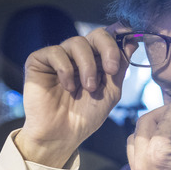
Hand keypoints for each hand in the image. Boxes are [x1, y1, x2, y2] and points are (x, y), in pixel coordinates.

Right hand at [15, 23, 128, 166]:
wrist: (62, 135)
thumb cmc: (85, 117)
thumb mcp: (111, 92)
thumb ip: (120, 67)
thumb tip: (131, 42)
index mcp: (96, 61)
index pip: (109, 38)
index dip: (120, 34)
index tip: (130, 38)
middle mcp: (78, 55)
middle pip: (97, 34)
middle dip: (108, 49)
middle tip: (111, 70)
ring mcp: (59, 56)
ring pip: (77, 42)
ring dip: (87, 66)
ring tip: (88, 88)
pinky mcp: (39, 61)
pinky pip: (55, 52)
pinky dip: (65, 69)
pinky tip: (67, 87)